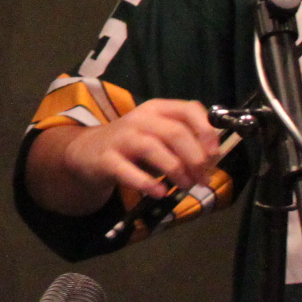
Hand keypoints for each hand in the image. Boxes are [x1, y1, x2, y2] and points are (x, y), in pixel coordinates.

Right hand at [35, 99, 222, 211]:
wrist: (87, 152)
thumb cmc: (132, 145)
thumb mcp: (158, 135)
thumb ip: (185, 141)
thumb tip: (213, 159)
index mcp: (157, 109)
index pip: (188, 109)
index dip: (206, 131)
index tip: (214, 154)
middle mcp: (140, 119)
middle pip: (174, 132)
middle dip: (194, 157)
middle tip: (202, 178)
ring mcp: (121, 138)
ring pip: (154, 148)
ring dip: (176, 170)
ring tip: (185, 186)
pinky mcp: (106, 159)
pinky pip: (128, 171)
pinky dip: (147, 183)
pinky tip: (160, 192)